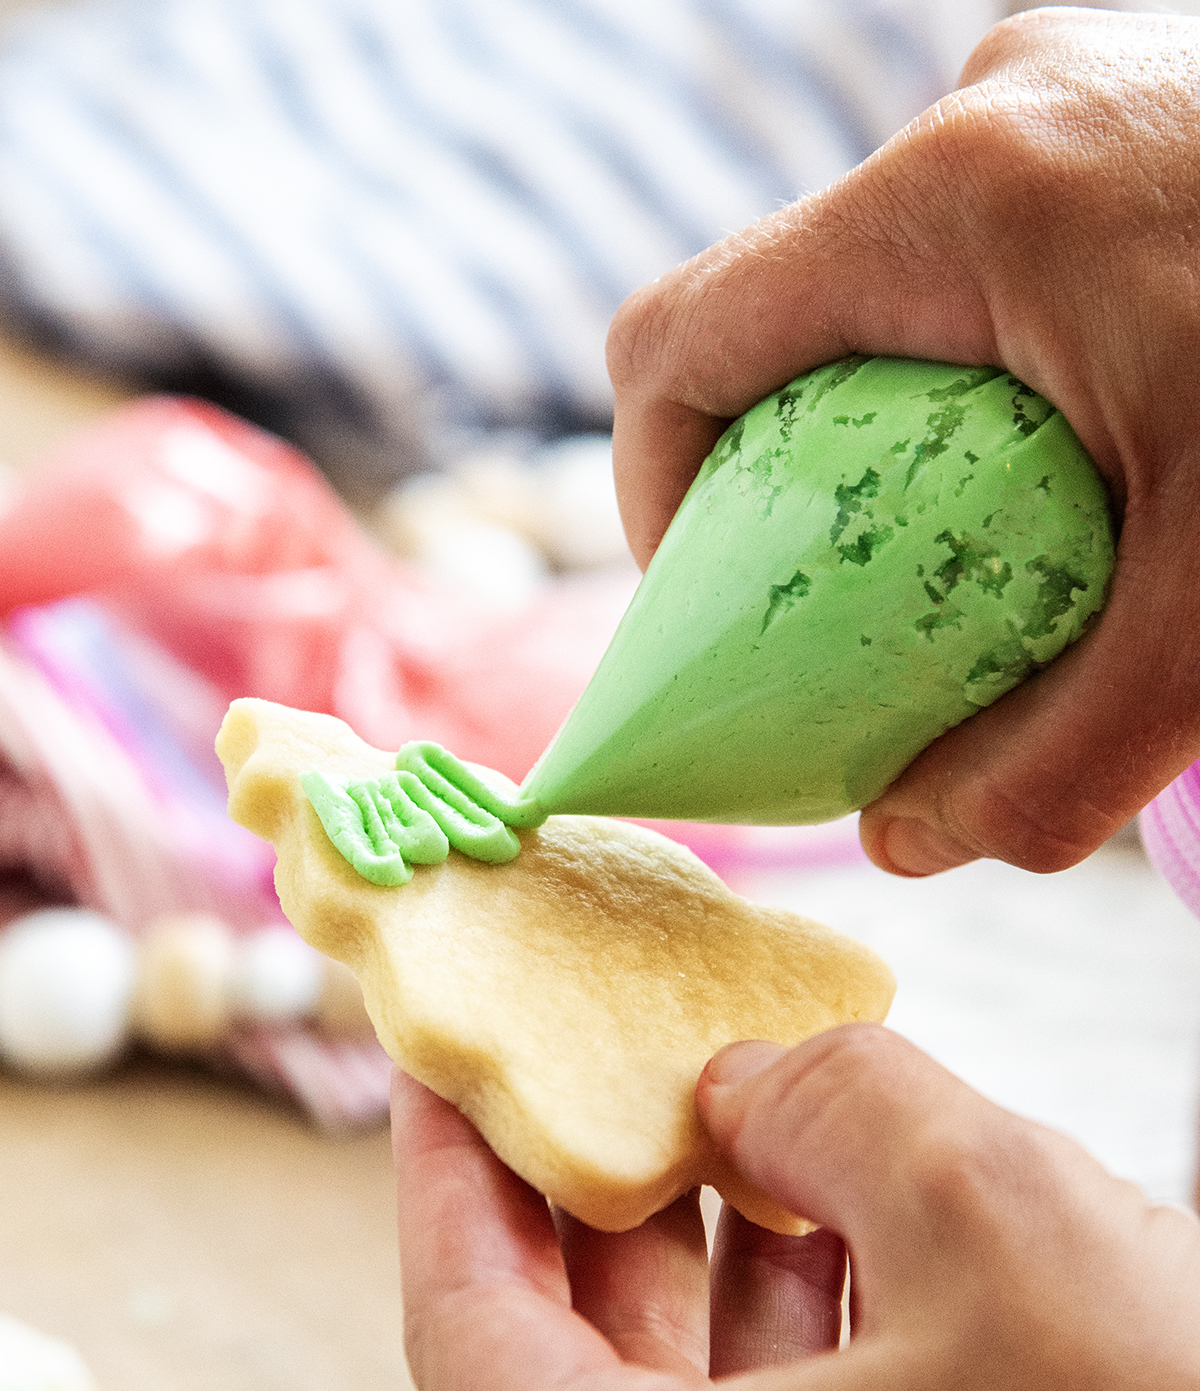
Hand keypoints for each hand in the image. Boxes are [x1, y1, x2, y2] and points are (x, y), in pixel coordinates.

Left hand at [392, 1027, 1199, 1390]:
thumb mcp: (972, 1201)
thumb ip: (824, 1098)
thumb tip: (745, 1082)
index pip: (471, 1337)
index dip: (440, 1184)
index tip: (437, 1068)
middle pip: (578, 1342)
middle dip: (577, 1182)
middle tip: (570, 1054)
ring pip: (694, 1359)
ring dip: (696, 1216)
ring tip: (710, 1089)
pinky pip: (795, 1383)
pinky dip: (797, 1268)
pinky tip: (837, 1178)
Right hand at [606, 8, 1199, 877]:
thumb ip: (1066, 749)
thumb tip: (919, 843)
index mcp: (963, 206)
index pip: (681, 342)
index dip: (649, 485)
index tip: (712, 597)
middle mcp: (985, 121)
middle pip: (781, 320)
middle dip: (786, 472)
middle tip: (858, 593)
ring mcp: (1055, 98)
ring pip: (880, 285)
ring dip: (890, 420)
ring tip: (985, 523)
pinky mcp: (1115, 111)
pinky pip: (974, 249)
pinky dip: (979, 365)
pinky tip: (1074, 437)